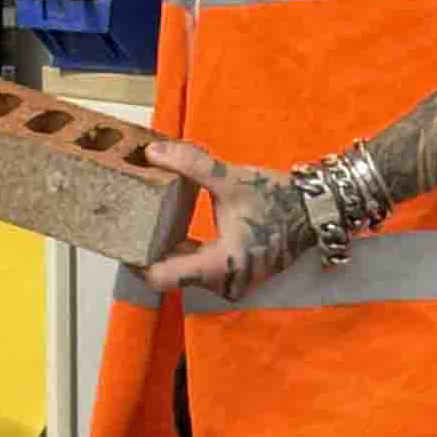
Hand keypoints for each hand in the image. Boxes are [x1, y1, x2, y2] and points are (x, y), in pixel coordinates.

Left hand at [140, 140, 312, 300]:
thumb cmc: (277, 197)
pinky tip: (170, 231)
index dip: (137, 262)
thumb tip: (153, 152)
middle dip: (149, 253)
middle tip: (125, 226)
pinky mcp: (237, 277)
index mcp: (221, 263)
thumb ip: (191, 164)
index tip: (121, 241)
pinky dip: (185, 254)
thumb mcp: (232, 179)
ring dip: (167, 253)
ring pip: (184, 273)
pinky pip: (199, 271)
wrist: (315, 210)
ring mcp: (232, 283)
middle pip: (170, 275)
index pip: (161, 278)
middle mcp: (225, 282)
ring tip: (143, 226)